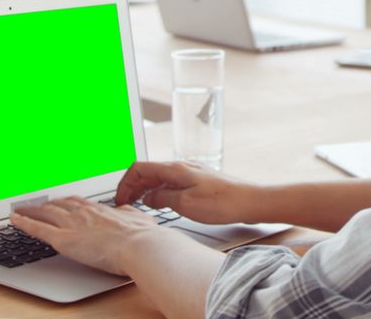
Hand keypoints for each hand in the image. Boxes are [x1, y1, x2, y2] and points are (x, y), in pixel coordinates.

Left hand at [10, 196, 166, 275]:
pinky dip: (24, 223)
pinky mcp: (64, 239)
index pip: (77, 202)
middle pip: (58, 204)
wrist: (139, 245)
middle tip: (35, 204)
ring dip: (31, 210)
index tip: (60, 202)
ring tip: (20, 209)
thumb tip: (125, 209)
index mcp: (101, 209)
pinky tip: (14, 219)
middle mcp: (84, 212)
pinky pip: (38, 229)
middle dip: (45, 204)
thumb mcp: (139, 219)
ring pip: (45, 213)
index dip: (65, 202)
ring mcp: (72, 224)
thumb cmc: (143, 236)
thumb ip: (129, 213)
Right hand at [115, 161, 263, 224]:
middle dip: (132, 186)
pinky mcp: (199, 181)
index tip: (119, 199)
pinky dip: (159, 190)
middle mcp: (182, 167)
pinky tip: (160, 202)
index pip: (139, 168)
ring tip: (137, 205)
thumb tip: (148, 197)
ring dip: (145, 189)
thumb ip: (162, 198)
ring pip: (160, 177)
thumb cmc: (222, 203)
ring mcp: (191, 173)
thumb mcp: (185, 204)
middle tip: (124, 204)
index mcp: (175, 169)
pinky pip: (172, 182)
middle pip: (148, 172)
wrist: (251, 201)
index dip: (125, 183)